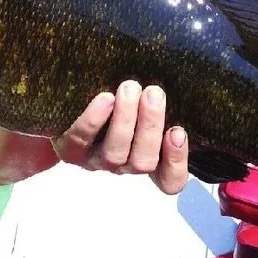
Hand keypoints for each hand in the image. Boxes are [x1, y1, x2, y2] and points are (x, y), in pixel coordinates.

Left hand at [51, 81, 188, 194]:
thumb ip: (160, 100)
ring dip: (125, 120)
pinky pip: (81, 140)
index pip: (170, 180)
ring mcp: (96, 161)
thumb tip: (188, 77)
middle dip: (151, 125)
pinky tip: (105, 98)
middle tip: (154, 92)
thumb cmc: (119, 97)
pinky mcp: (70, 150)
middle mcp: (123, 164)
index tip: (178, 132)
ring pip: (115, 153)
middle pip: (144, 161)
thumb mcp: (143, 101)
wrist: (68, 100)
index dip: (177, 162)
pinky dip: (94, 120)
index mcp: (147, 157)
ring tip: (130, 88)